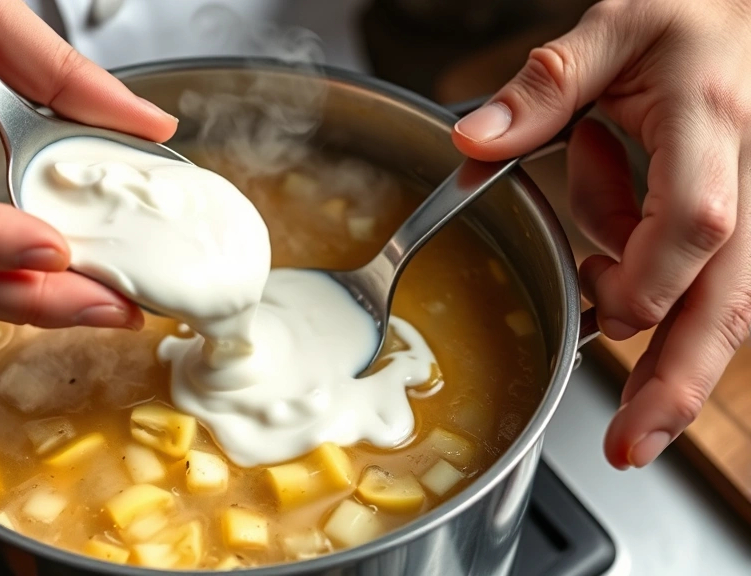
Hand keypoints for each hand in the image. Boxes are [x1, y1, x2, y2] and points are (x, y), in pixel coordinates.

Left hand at [452, 0, 750, 468]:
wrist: (742, 17)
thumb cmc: (692, 19)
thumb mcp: (614, 29)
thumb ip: (544, 85)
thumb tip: (474, 141)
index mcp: (712, 134)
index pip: (693, 229)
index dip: (641, 276)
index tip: (597, 299)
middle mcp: (742, 190)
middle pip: (724, 308)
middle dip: (673, 388)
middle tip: (627, 448)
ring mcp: (745, 217)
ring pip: (712, 307)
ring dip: (632, 292)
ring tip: (596, 158)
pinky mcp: (732, 234)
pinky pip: (691, 279)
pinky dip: (638, 268)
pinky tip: (612, 187)